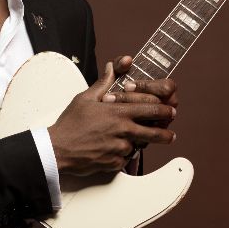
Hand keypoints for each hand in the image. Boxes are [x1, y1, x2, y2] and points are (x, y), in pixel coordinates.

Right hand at [48, 59, 176, 175]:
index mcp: (119, 112)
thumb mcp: (86, 97)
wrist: (58, 150)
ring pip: (139, 146)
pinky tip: (114, 149)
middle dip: (165, 133)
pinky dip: (124, 155)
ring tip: (137, 140)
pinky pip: (126, 158)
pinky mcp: (115, 163)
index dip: (164, 110)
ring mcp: (120, 148)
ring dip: (139, 143)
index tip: (170, 111)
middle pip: (155, 132)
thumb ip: (106, 81)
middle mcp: (123, 130)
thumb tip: (119, 64)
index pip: (151, 109)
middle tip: (170, 134)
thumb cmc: (71, 123)